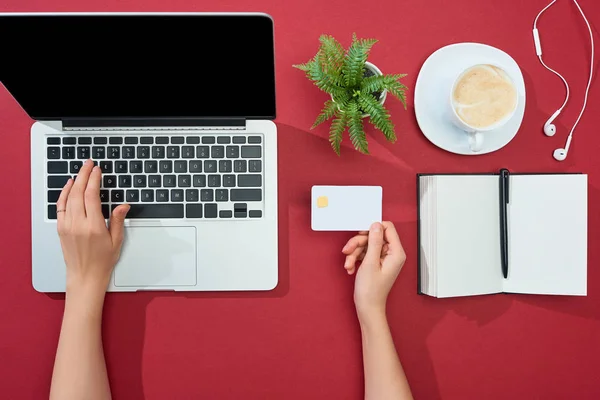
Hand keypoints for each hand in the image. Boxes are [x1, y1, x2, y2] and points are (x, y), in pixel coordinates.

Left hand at [56, 159, 129, 295]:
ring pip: (68, 197)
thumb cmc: (102, 261)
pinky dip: (63, 193)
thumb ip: (118, 220)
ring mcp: (67, 226)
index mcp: (93, 226)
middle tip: (89, 164)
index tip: (97, 170)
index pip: (91, 196)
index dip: (94, 180)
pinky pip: (60, 206)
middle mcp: (78, 224)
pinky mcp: (61, 228)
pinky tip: (68, 186)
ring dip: (74, 181)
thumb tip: (123, 205)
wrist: (85, 276)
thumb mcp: (116, 241)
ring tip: (81, 171)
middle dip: (84, 175)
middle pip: (78, 192)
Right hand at [342, 222, 405, 322]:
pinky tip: (351, 268)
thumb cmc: (371, 291)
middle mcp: (392, 254)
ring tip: (349, 264)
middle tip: (348, 251)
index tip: (361, 234)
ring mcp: (384, 259)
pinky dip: (355, 259)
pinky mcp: (376, 263)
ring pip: (366, 245)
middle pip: (374, 237)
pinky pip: (364, 253)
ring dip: (354, 253)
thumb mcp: (370, 263)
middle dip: (358, 244)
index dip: (372, 228)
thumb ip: (374, 242)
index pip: (388, 228)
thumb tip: (376, 225)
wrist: (367, 308)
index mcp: (396, 253)